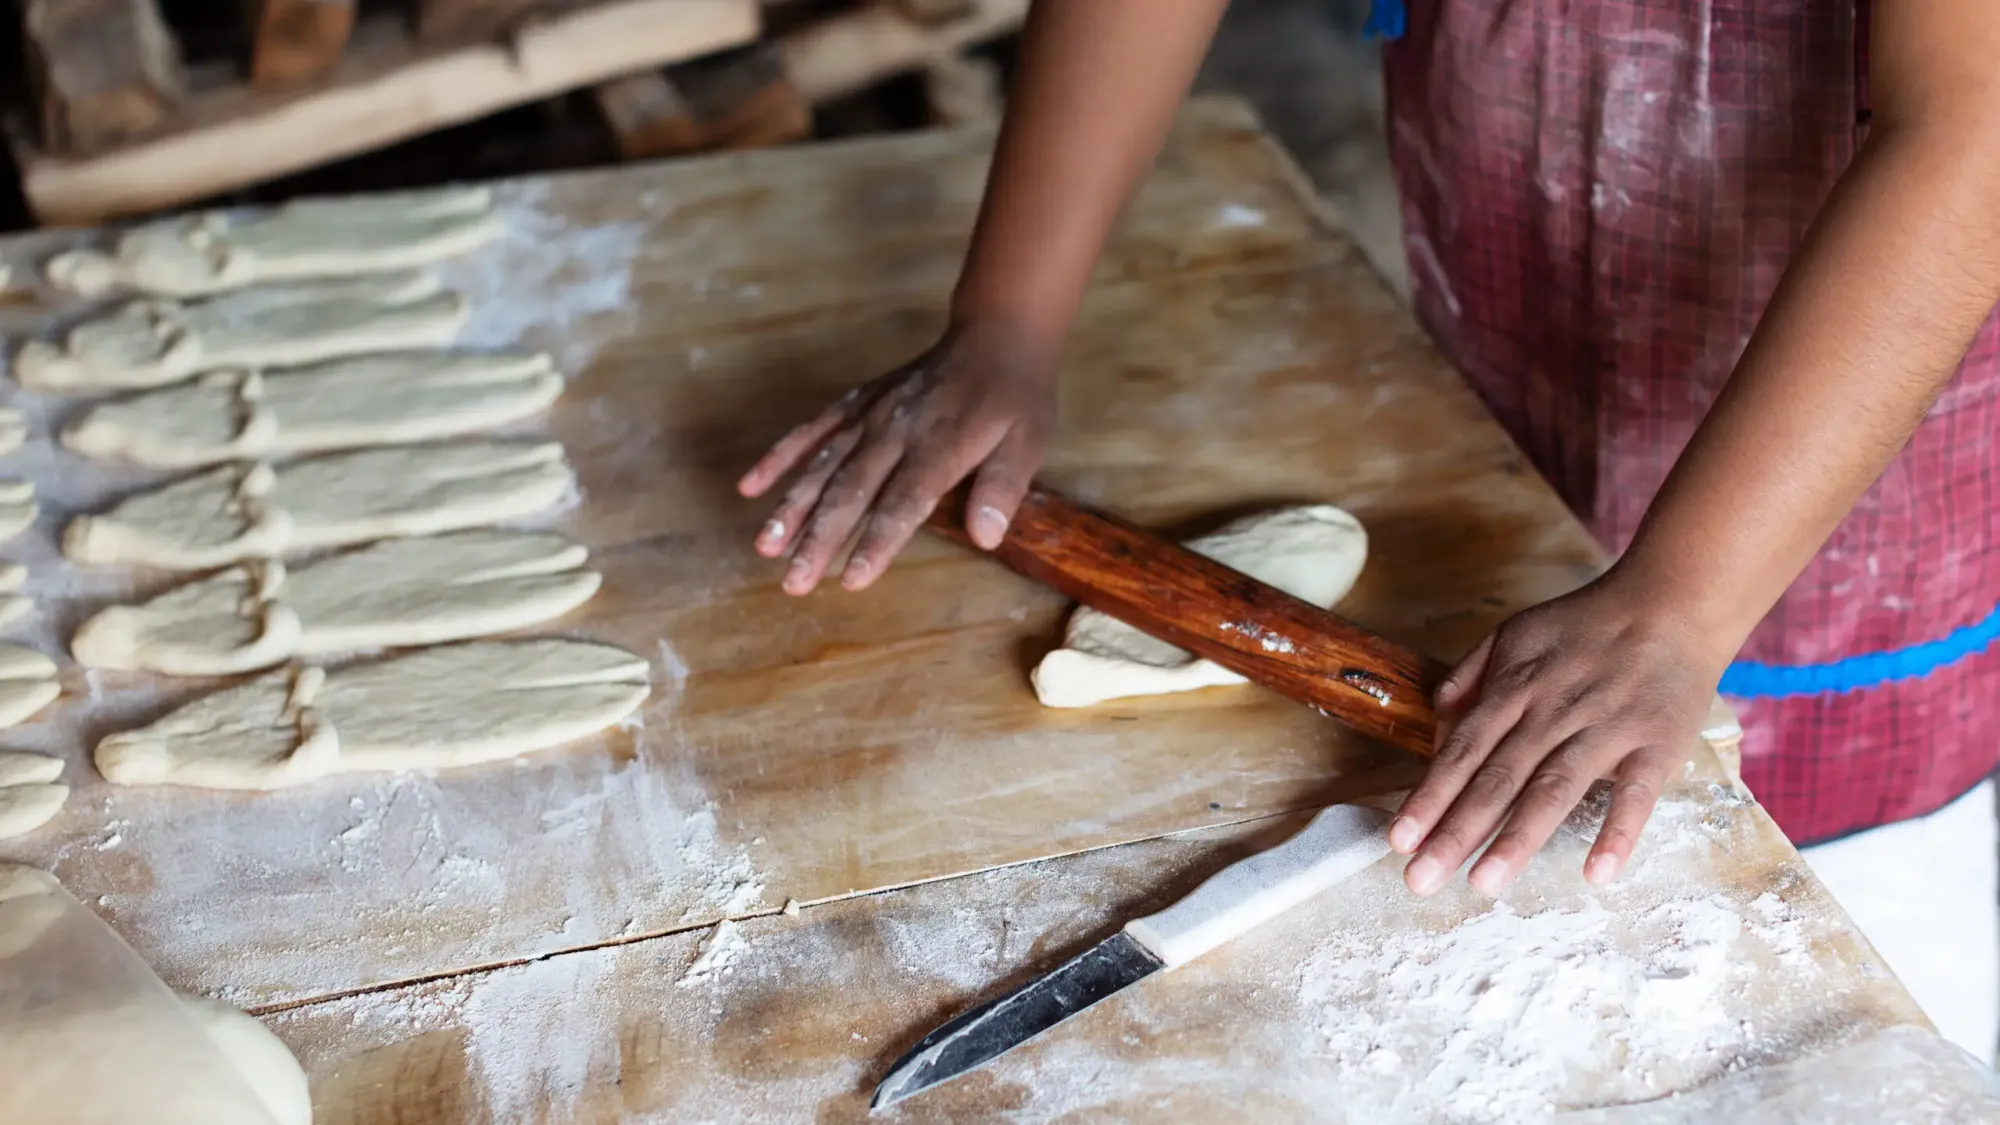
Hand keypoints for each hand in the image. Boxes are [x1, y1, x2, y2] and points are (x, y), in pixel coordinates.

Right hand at [737, 318, 1059, 594]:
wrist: (993, 337)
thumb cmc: (1013, 399)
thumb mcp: (1028, 441)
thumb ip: (1003, 487)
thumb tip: (985, 536)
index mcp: (940, 446)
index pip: (903, 502)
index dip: (877, 542)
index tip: (852, 580)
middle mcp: (895, 431)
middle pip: (851, 491)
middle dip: (819, 539)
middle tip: (794, 583)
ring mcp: (869, 415)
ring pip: (822, 466)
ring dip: (791, 508)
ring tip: (765, 547)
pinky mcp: (855, 403)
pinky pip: (811, 430)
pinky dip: (780, 457)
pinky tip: (751, 487)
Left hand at [1386, 572, 1734, 896]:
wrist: (1672, 602)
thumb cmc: (1585, 626)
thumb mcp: (1514, 633)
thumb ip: (1470, 675)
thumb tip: (1436, 721)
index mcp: (1515, 687)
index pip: (1462, 750)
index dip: (1430, 796)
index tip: (1399, 839)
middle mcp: (1553, 712)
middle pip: (1497, 778)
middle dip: (1456, 830)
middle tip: (1421, 879)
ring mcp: (1605, 730)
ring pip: (1554, 789)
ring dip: (1518, 839)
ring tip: (1483, 884)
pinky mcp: (1656, 746)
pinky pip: (1636, 795)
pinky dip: (1618, 833)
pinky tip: (1596, 874)